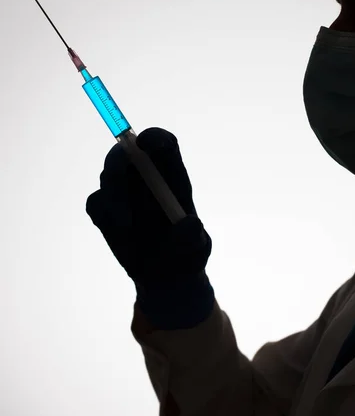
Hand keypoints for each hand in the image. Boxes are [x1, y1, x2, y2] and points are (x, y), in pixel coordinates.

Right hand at [86, 127, 211, 289]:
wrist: (165, 277)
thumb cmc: (186, 255)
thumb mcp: (196, 249)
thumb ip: (193, 237)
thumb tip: (190, 223)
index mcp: (174, 176)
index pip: (163, 143)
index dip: (153, 138)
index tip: (145, 143)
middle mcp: (147, 177)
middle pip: (127, 149)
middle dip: (120, 159)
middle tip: (118, 177)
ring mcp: (124, 190)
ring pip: (109, 174)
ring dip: (115, 196)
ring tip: (129, 227)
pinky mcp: (106, 208)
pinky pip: (96, 202)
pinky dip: (105, 214)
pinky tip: (122, 234)